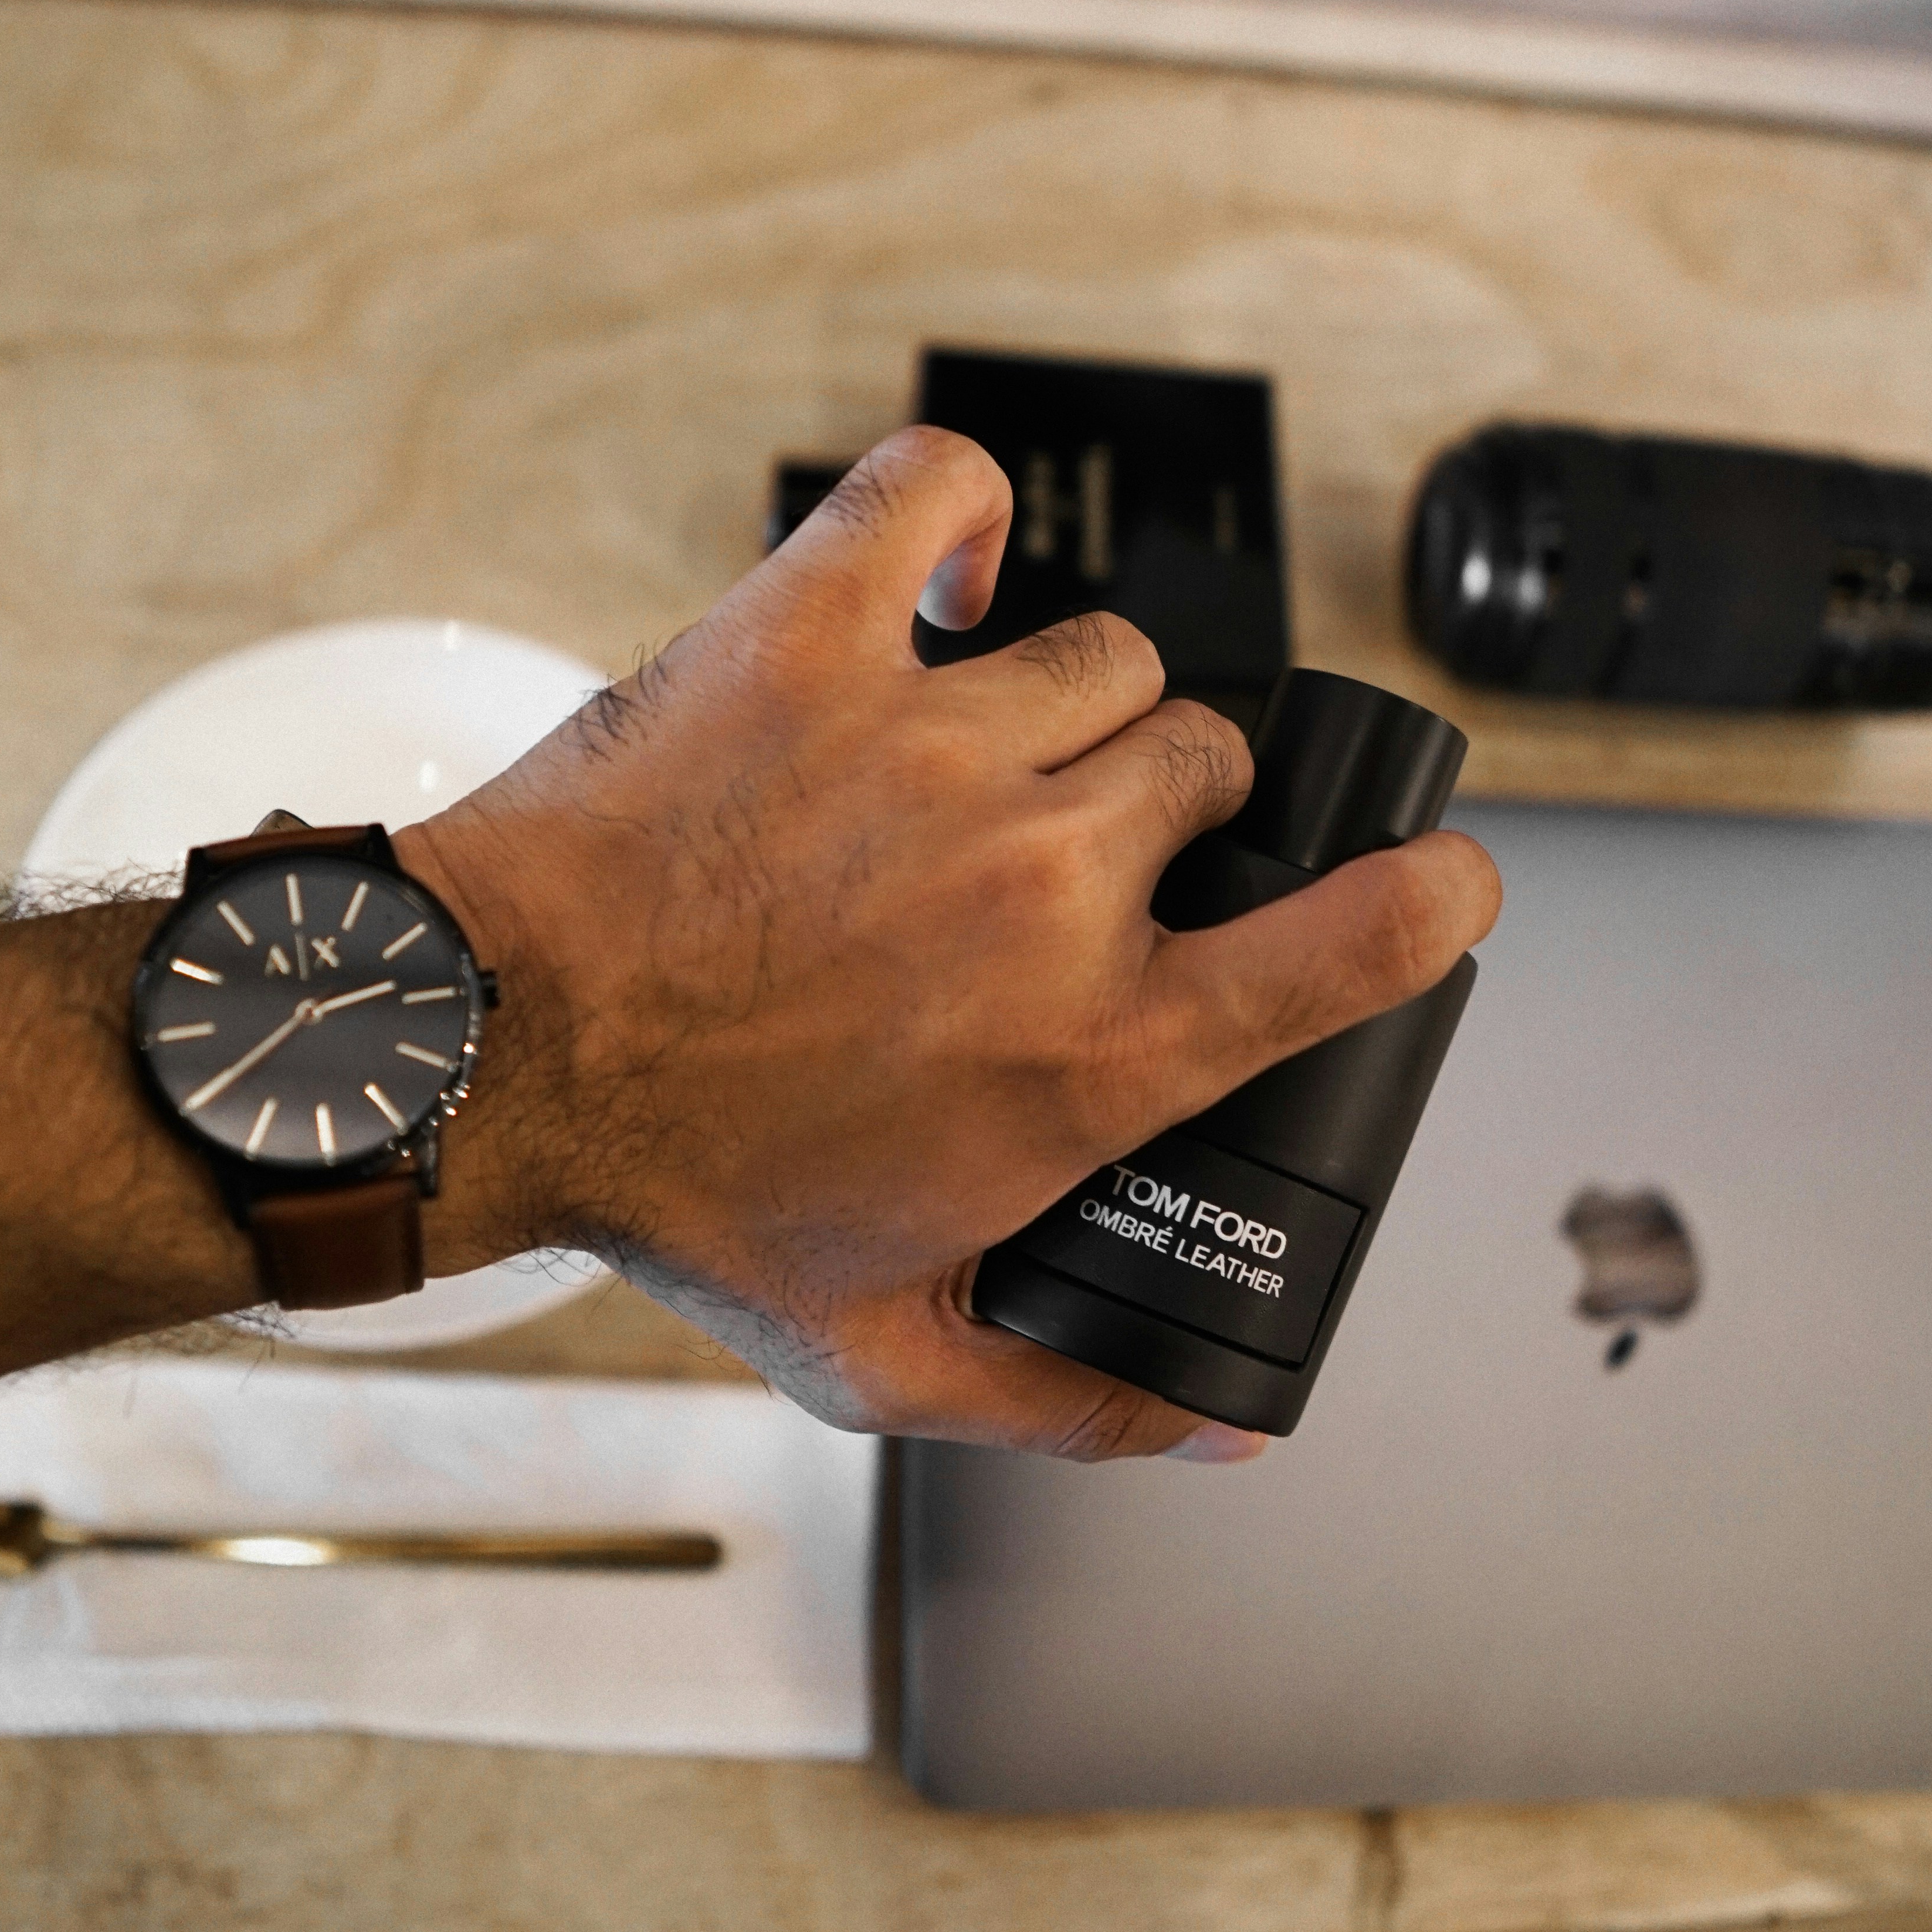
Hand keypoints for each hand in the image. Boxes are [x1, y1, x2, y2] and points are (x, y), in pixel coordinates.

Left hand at [397, 428, 1498, 1462]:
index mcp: (1091, 1049)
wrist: (489, 1062)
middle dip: (1172, 821)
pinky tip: (952, 574)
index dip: (1434, 898)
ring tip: (982, 765)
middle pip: (1219, 774)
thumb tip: (1220, 1433)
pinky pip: (941, 498)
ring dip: (1072, 711)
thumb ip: (1075, 1401)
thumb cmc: (679, 1193)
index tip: (1442, 881)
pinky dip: (962, 513)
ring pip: (1109, 662)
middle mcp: (1045, 883)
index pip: (1356, 944)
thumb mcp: (888, 1351)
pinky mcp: (816, 638)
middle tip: (1074, 867)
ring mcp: (935, 743)